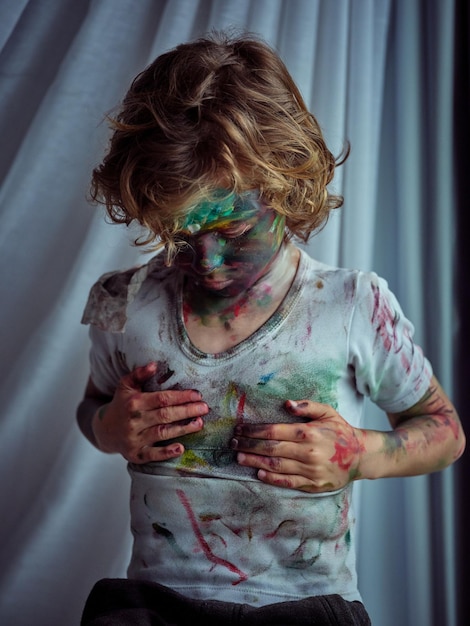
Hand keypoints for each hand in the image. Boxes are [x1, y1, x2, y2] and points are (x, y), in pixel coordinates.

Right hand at [92, 362, 207, 462]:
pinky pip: (152, 455)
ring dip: (183, 429)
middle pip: (165, 415)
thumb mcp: (126, 385)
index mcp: (134, 403)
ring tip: (200, 423)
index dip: (181, 396)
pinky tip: (180, 448)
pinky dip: (166, 453)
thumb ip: (139, 374)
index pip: (162, 399)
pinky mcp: (135, 454)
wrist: (104, 430)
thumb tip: (154, 364)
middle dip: (187, 411)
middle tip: (205, 408)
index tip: (197, 395)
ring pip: (162, 433)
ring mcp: (134, 439)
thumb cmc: (121, 404)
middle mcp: (134, 421)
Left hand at [230, 400, 365, 492]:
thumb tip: (287, 403)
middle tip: (233, 443)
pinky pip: (288, 482)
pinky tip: (258, 473)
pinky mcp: (313, 484)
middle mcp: (308, 452)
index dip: (254, 431)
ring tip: (239, 457)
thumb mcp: (328, 412)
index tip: (240, 429)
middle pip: (271, 449)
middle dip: (249, 445)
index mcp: (309, 433)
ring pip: (276, 466)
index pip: (274, 431)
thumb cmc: (340, 431)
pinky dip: (272, 479)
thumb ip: (307, 406)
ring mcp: (310, 470)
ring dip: (255, 462)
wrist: (361, 456)